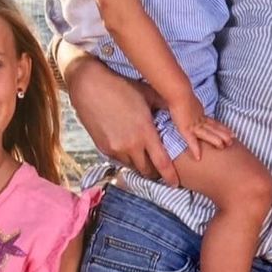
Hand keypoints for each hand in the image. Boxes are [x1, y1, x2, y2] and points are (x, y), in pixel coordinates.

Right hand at [64, 53, 178, 184]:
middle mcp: (130, 145)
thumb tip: (182, 112)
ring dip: (140, 165)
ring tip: (146, 158)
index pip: (161, 163)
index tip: (176, 184)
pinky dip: (127, 158)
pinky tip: (130, 150)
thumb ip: (166, 107)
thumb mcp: (149, 95)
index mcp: (145, 133)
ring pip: (132, 166)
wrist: (90, 87)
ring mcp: (114, 148)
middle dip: (155, 172)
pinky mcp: (102, 148)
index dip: (170, 176)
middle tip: (161, 169)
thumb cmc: (123, 87)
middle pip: (146, 170)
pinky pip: (119, 160)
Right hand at [167, 94, 233, 175]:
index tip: (232, 132)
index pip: (213, 122)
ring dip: (216, 140)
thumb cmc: (180, 94)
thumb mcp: (186, 101)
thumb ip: (189, 105)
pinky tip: (198, 157)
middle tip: (233, 140)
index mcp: (199, 113)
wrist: (178, 93)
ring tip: (224, 146)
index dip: (222, 128)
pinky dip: (195, 149)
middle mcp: (199, 119)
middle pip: (213, 128)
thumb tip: (188, 105)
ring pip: (207, 134)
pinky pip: (191, 141)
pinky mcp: (185, 128)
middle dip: (223, 134)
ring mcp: (193, 124)